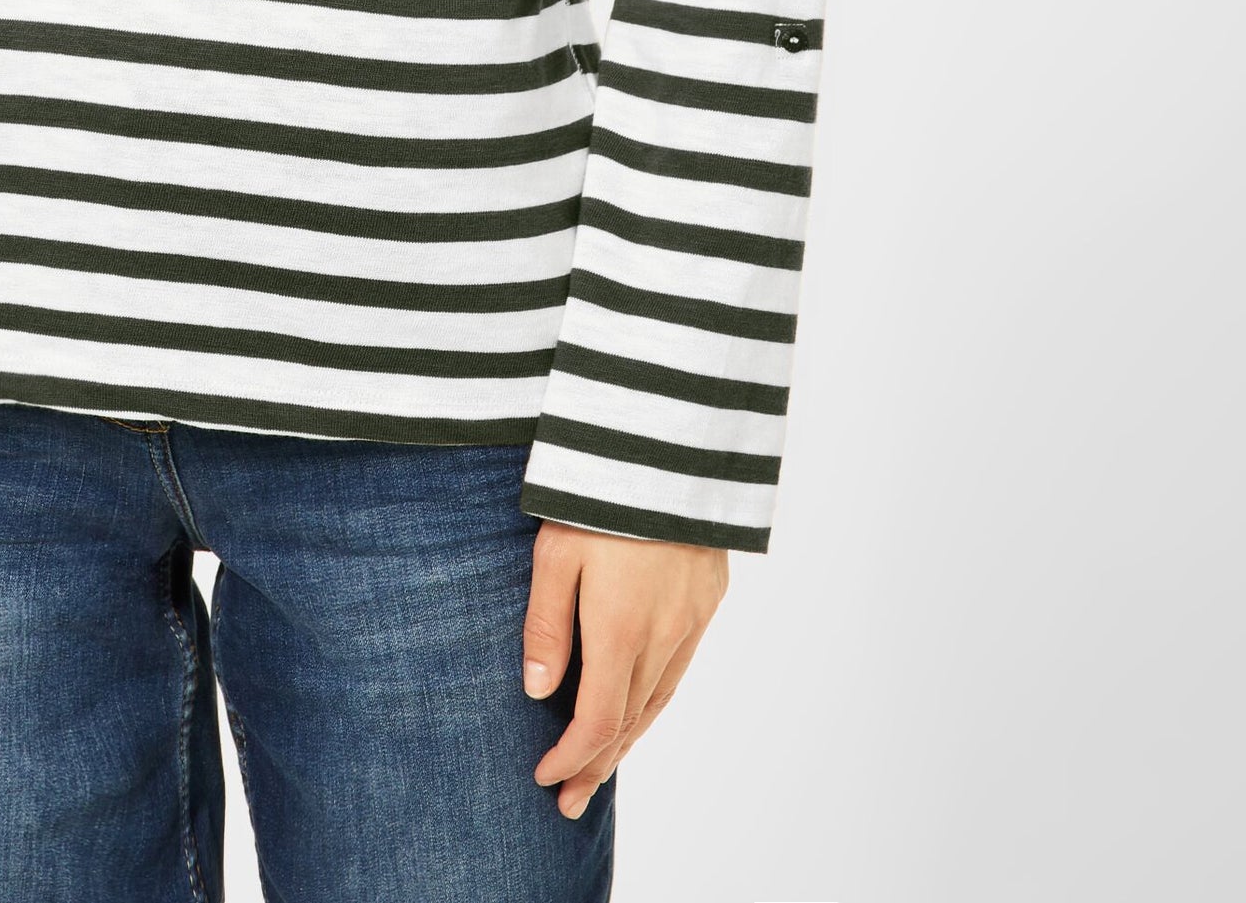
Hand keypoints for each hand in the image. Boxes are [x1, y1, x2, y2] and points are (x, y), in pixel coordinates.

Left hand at [522, 521, 727, 814]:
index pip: (597, 721)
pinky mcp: (708, 597)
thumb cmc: (601, 494)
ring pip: (659, 699)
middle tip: (569, 800)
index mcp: (622, 630)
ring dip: (628, 738)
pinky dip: (654, 700)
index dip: (571, 757)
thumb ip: (547, 626)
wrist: (672, 444)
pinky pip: (680, 668)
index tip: (544, 777)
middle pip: (630, 721)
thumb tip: (538, 693)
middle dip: (596, 764)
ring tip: (599, 768)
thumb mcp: (556, 552)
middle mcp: (664, 635)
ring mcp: (692, 618)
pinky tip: (640, 706)